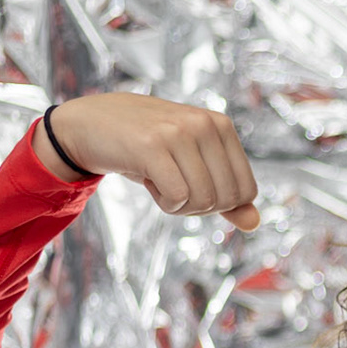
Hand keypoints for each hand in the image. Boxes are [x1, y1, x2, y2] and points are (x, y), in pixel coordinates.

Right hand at [38, 94, 260, 228]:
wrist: (92, 124)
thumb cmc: (147, 148)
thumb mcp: (192, 165)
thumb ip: (225, 194)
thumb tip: (254, 223)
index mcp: (222, 126)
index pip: (247, 191)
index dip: (220, 204)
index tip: (194, 186)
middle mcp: (206, 124)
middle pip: (225, 199)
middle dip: (199, 206)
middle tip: (173, 185)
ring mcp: (180, 132)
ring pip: (203, 200)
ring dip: (179, 205)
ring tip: (159, 179)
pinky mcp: (153, 145)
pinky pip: (177, 198)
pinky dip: (164, 202)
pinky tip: (148, 179)